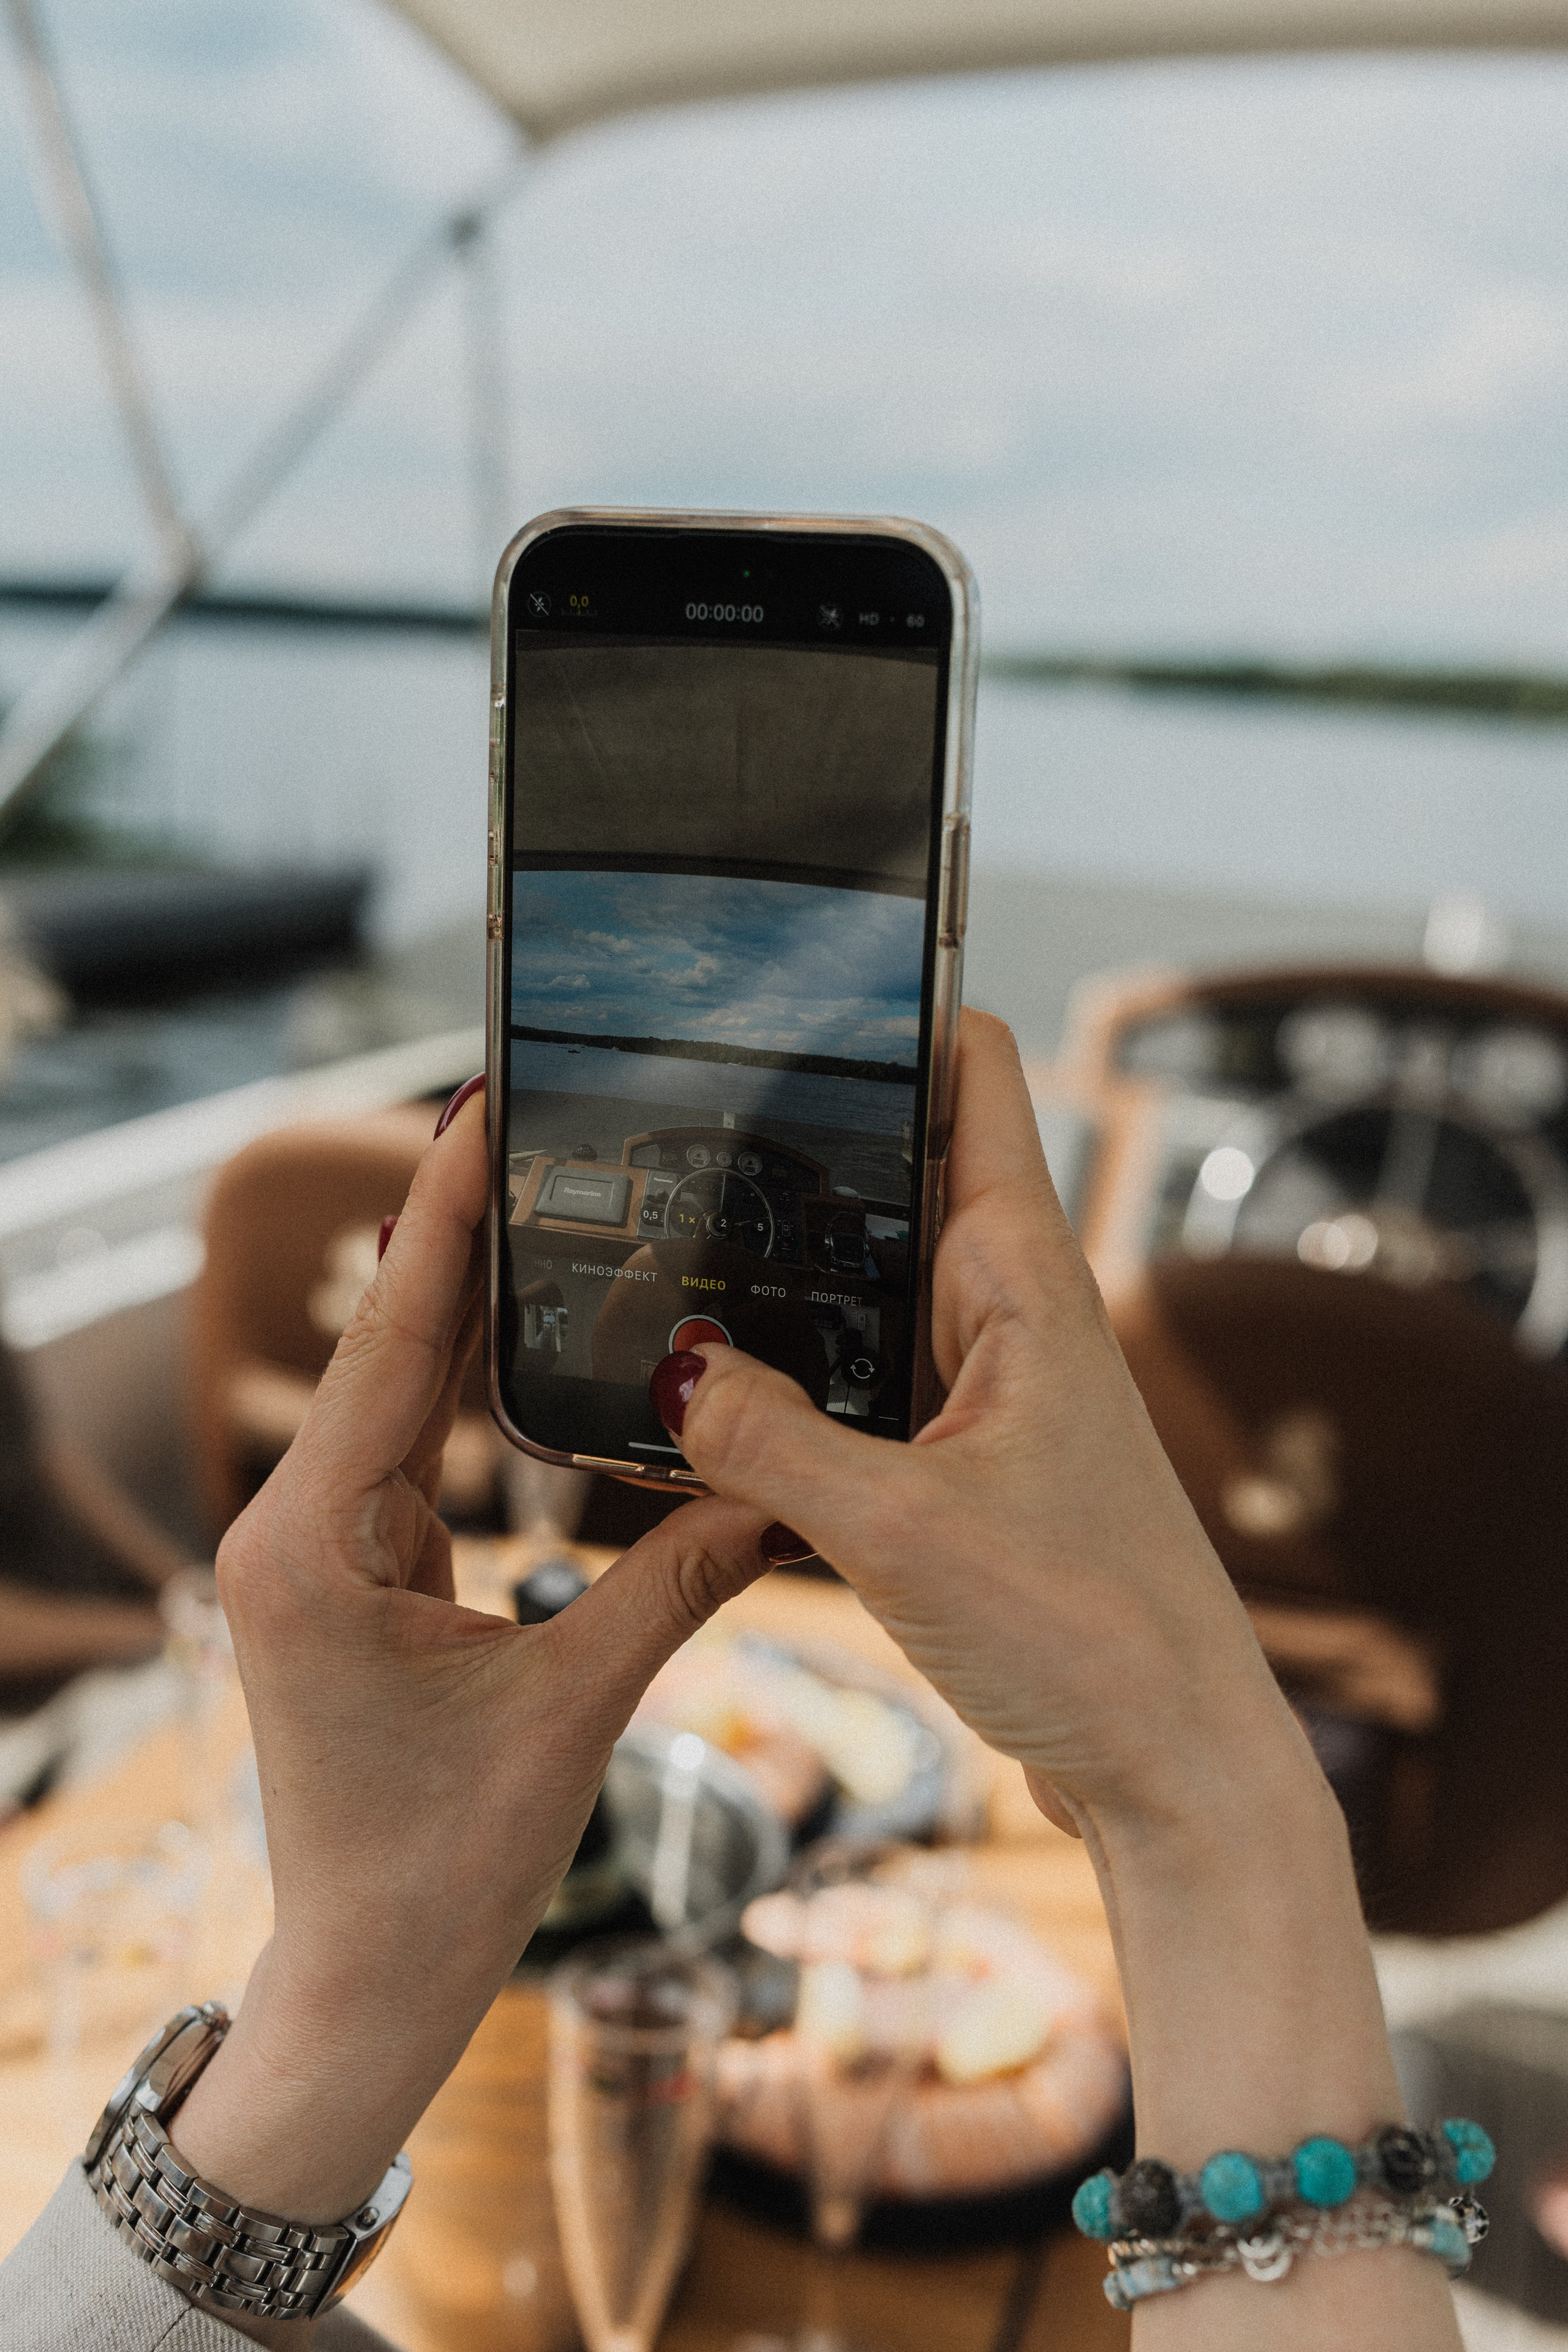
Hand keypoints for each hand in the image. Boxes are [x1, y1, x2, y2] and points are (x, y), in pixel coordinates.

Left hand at [172, 1088, 777, 2339]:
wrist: (368, 1980)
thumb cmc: (443, 1869)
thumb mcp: (572, 1711)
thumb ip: (674, 1581)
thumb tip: (778, 1491)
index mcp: (313, 1544)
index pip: (392, 1344)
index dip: (438, 1220)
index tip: (475, 1109)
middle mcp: (292, 1527)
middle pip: (390, 1346)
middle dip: (460, 1235)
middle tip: (533, 1121)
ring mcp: (312, 1547)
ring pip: (399, 1391)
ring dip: (468, 1303)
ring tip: (545, 1196)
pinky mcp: (346, 1570)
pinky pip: (411, 1447)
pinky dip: (469, 1384)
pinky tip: (529, 1327)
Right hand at [669, 1008, 1300, 1841]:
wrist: (1171, 1766)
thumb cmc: (1088, 1635)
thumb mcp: (900, 1529)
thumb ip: (771, 1442)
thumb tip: (677, 1369)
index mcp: (1028, 1282)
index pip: (975, 1079)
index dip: (898, 1009)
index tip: (797, 979)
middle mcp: (1016, 1314)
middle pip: (905, 1175)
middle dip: (807, 1144)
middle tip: (678, 1119)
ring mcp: (994, 1388)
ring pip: (878, 1289)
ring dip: (797, 1278)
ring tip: (673, 1252)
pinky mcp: (970, 1464)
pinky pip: (870, 1385)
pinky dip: (802, 1380)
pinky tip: (720, 1402)